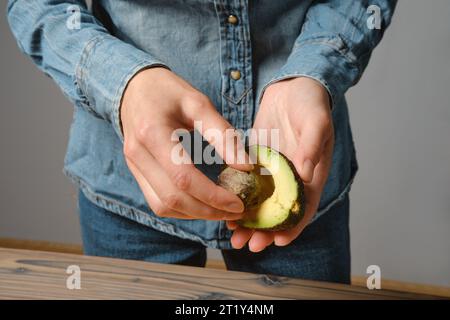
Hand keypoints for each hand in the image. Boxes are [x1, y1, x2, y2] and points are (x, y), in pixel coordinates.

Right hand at [121, 67, 251, 219]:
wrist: (134, 88)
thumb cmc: (168, 91)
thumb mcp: (198, 103)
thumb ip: (222, 135)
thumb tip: (246, 166)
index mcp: (152, 133)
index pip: (183, 177)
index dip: (213, 196)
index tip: (239, 202)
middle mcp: (138, 154)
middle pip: (172, 199)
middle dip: (208, 211)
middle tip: (237, 211)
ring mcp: (133, 166)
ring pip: (163, 207)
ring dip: (195, 214)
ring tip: (223, 210)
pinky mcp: (136, 173)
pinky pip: (157, 202)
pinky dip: (182, 209)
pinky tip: (203, 204)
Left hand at [227, 77, 334, 250]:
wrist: (292, 86)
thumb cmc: (311, 102)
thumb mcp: (316, 120)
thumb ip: (312, 144)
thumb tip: (306, 172)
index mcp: (312, 173)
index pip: (304, 206)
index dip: (292, 226)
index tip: (278, 240)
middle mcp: (292, 177)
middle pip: (279, 211)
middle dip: (265, 229)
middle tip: (248, 244)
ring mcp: (273, 171)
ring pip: (261, 202)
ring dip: (248, 219)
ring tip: (233, 235)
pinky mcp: (256, 161)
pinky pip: (247, 184)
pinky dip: (238, 197)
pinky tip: (224, 207)